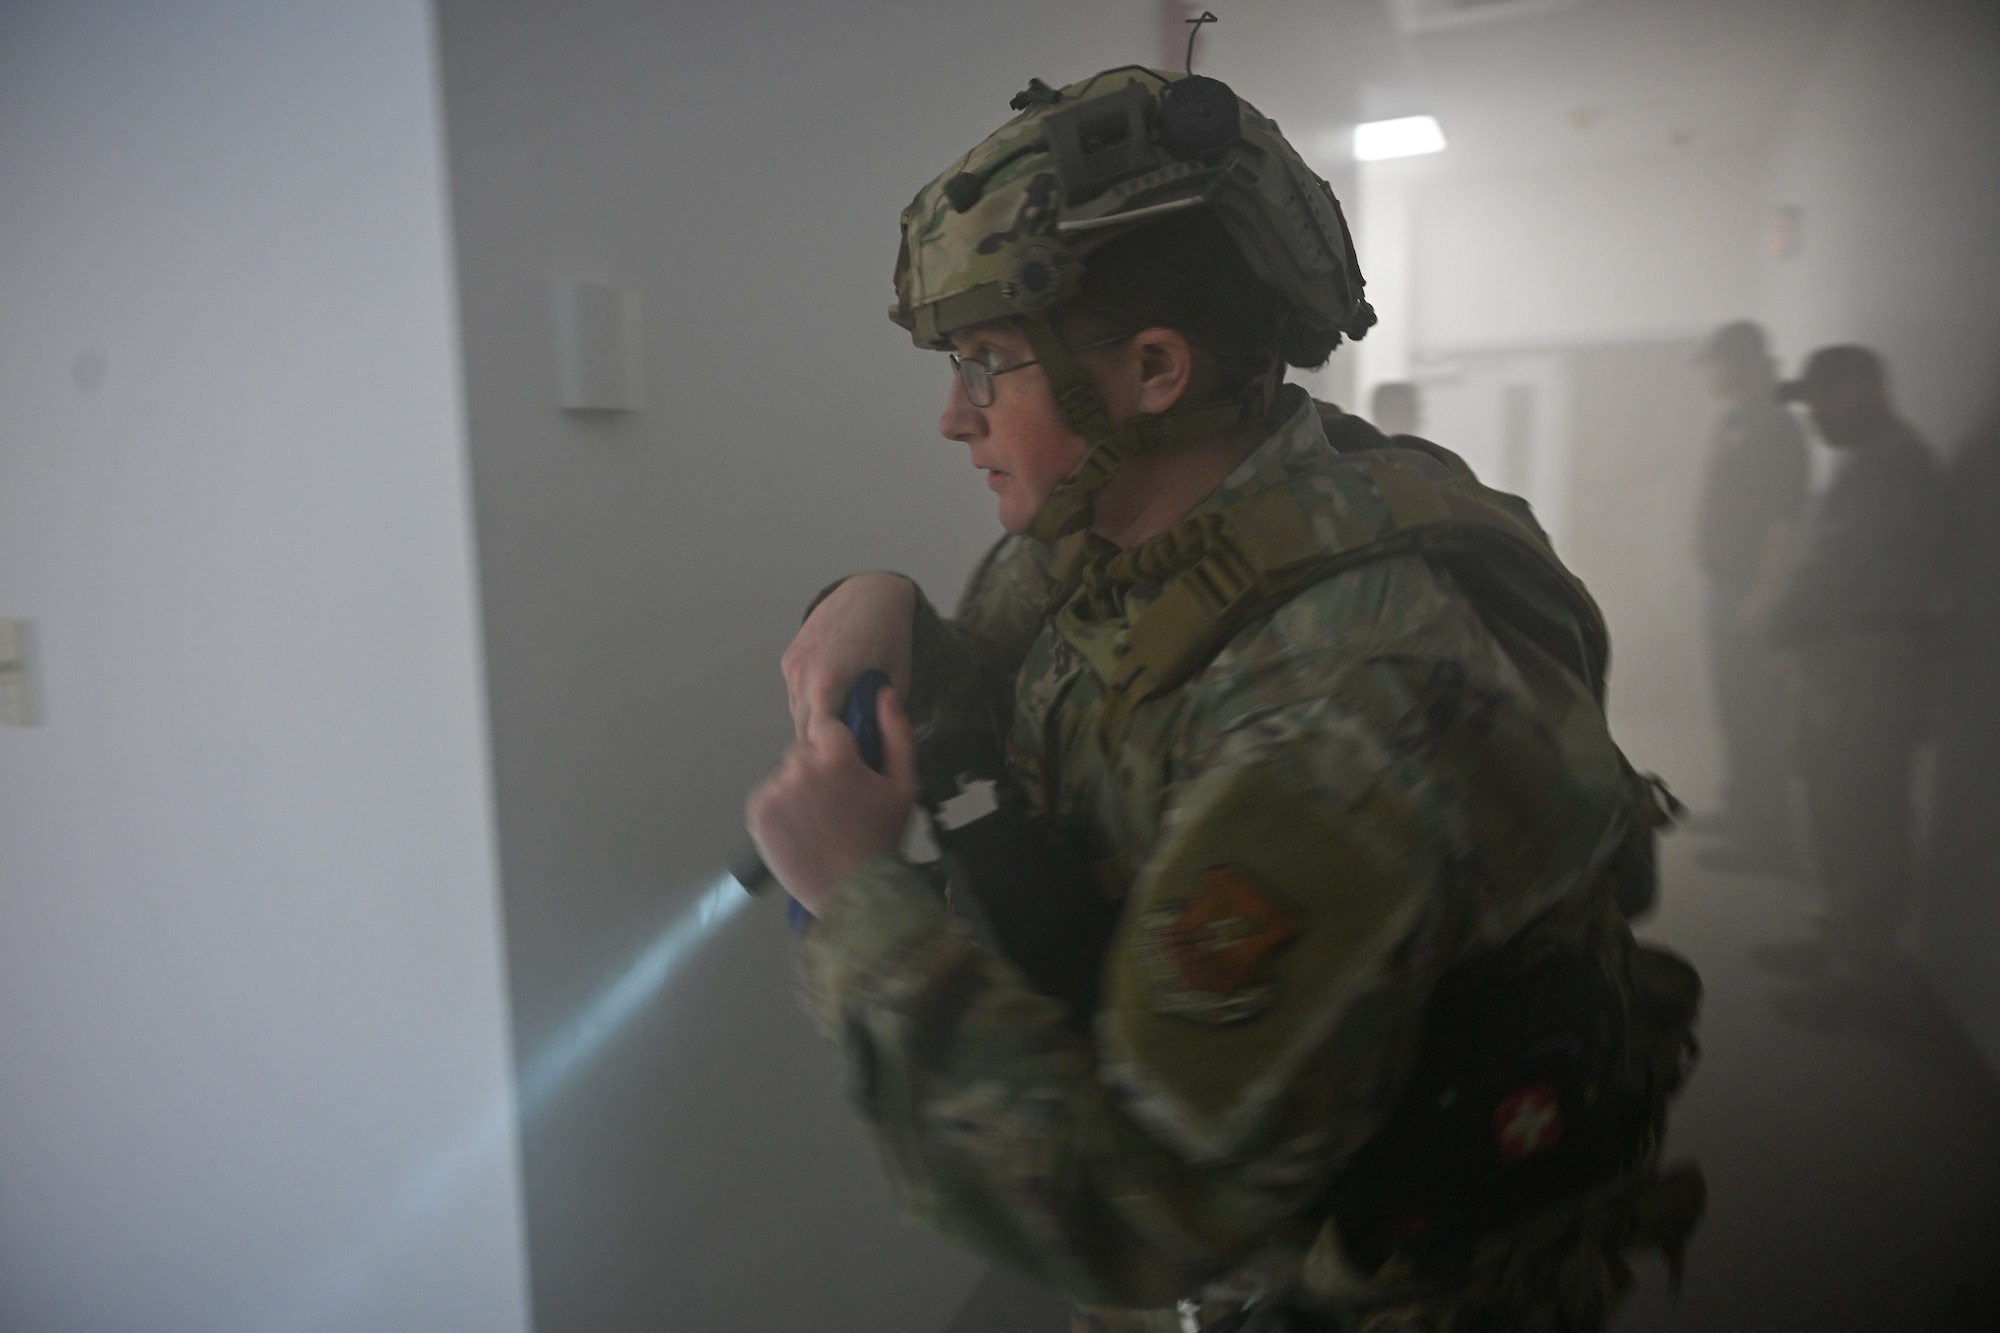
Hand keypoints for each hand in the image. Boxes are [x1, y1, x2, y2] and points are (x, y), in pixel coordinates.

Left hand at [744, 686, 918, 915]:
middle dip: (818, 768)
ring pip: (786, 774)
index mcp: (834, 753)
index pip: (828, 727)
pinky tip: (800, 828)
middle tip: (836, 803)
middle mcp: (798, 765)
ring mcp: (773, 790)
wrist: (854, 894)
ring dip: (798, 787)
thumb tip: (884, 693)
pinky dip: (780, 808)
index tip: (848, 774)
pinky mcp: (756, 813)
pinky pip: (768, 797)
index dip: (839, 749)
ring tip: (818, 819)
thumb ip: (897, 733)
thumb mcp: (903, 785)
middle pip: (804, 752)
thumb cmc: (882, 837)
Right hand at [782, 574, 916, 740]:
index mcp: (827, 686)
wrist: (872, 594)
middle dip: (825, 744)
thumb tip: (876, 745)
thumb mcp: (898, 683)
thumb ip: (882, 718)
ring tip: (842, 723)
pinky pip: (795, 694)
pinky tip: (832, 697)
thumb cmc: (889, 635)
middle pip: (804, 732)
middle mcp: (802, 676)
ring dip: (816, 723)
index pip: (820, 742)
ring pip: (797, 714)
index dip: (836, 756)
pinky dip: (810, 703)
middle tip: (848, 750)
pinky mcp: (789, 659)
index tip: (852, 763)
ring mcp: (792, 666)